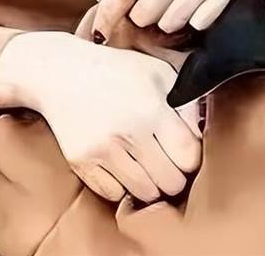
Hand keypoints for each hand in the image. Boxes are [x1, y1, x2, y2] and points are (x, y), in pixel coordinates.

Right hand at [0, 31, 200, 203]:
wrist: (61, 72)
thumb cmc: (116, 71)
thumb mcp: (158, 72)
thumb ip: (186, 101)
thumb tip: (203, 132)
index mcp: (151, 107)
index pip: (188, 156)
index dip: (191, 157)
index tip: (184, 149)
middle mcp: (128, 132)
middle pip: (170, 182)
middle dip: (173, 173)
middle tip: (166, 159)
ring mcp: (102, 150)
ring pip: (145, 193)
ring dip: (151, 183)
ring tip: (146, 162)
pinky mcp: (82, 163)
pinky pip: (115, 195)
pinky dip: (122, 185)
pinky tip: (122, 163)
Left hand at [92, 0, 255, 40]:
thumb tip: (99, 0)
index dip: (107, 16)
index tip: (99, 36)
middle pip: (144, 12)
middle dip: (147, 17)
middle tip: (159, 7)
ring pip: (170, 22)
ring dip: (173, 20)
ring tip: (184, 3)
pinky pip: (198, 23)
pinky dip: (197, 20)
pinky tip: (203, 4)